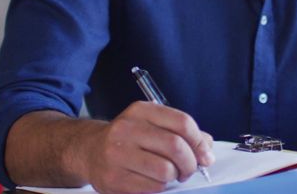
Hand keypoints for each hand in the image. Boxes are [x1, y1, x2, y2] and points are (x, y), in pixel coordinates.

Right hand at [79, 101, 214, 193]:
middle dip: (190, 163)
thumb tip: (207, 150)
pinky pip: (152, 187)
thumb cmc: (129, 139)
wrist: (89, 151)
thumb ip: (182, 133)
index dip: (199, 141)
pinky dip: (160, 187)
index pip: (182, 122)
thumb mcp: (152, 125)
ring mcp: (117, 154)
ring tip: (168, 174)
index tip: (205, 155)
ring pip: (165, 170)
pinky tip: (152, 180)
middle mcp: (127, 129)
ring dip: (174, 176)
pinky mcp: (113, 179)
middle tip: (188, 169)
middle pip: (175, 147)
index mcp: (141, 111)